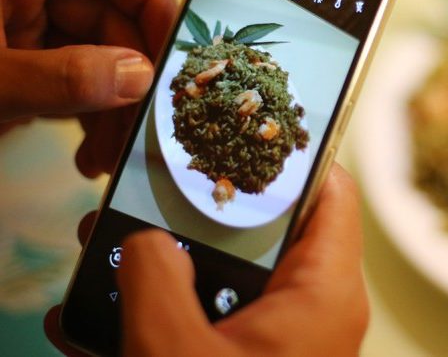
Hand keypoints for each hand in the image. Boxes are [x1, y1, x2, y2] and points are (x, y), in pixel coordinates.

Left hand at [0, 0, 175, 176]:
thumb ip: (62, 76)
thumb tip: (138, 77)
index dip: (152, 0)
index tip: (172, 56)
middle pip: (109, 15)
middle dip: (129, 77)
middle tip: (139, 130)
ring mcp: (19, 24)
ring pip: (95, 54)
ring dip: (110, 107)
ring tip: (106, 158)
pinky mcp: (15, 61)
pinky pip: (71, 80)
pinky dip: (85, 117)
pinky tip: (86, 153)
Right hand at [45, 165, 369, 355]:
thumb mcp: (175, 352)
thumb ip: (156, 278)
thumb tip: (144, 237)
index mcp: (325, 290)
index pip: (329, 190)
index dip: (290, 152)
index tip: (236, 130)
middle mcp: (317, 306)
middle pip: (268, 228)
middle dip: (200, 212)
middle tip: (147, 190)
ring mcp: (288, 338)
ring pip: (231, 276)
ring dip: (169, 265)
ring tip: (103, 248)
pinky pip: (216, 320)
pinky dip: (169, 313)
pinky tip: (100, 318)